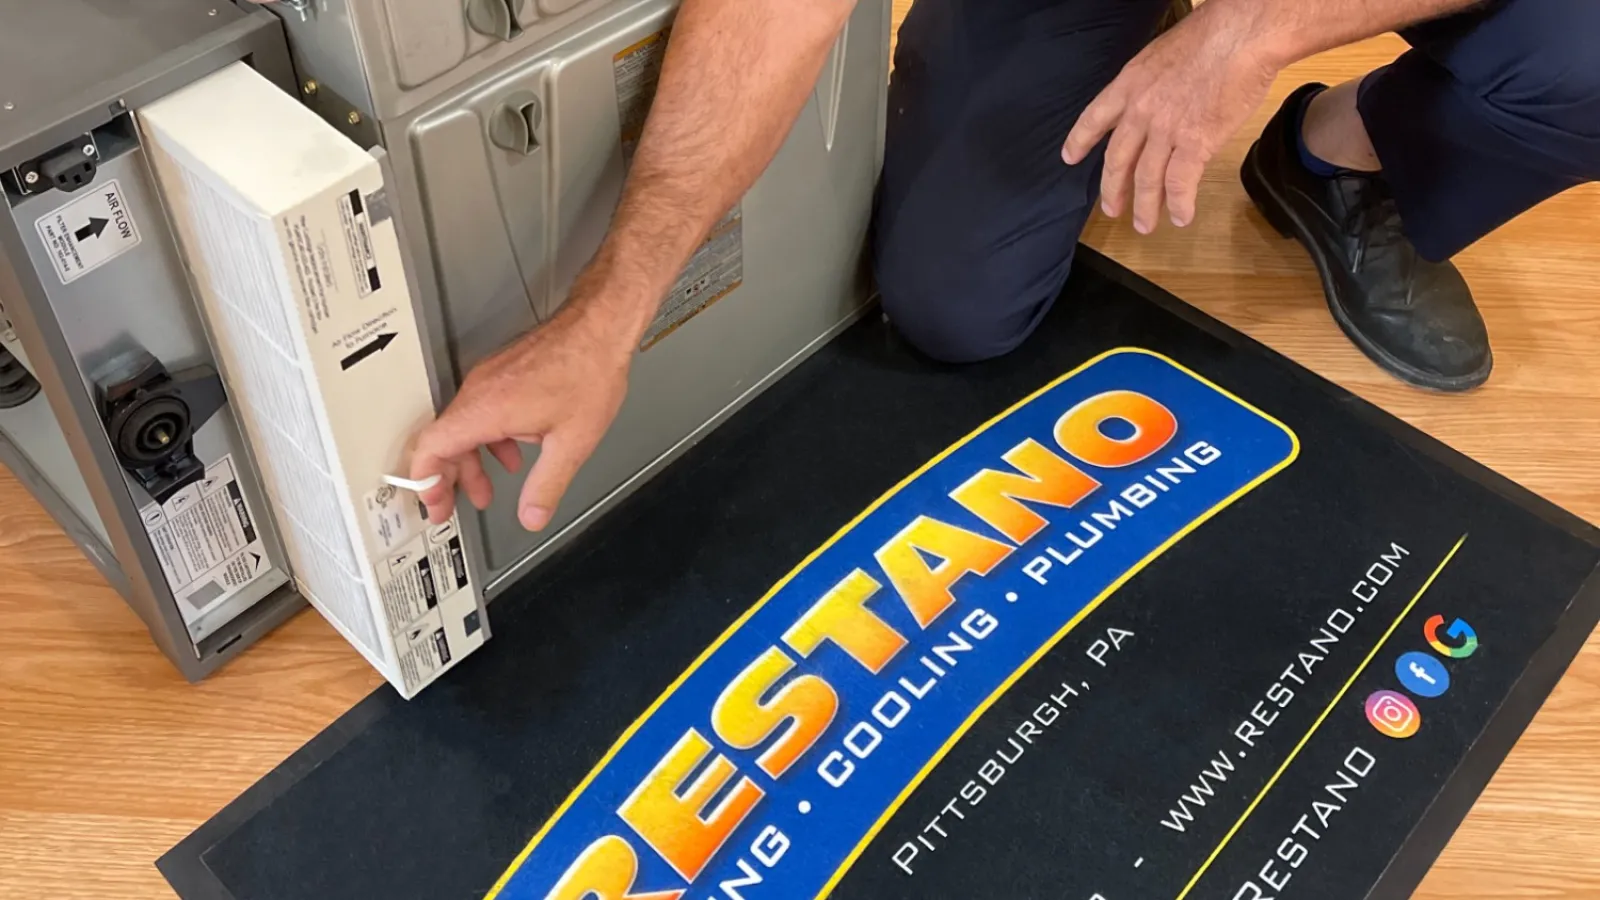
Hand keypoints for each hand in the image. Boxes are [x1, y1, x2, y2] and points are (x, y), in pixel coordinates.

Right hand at [409, 299, 634, 531]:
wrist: (600, 327)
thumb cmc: (588, 371)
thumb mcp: (571, 443)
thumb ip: (546, 486)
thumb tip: (532, 516)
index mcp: (485, 409)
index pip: (431, 448)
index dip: (426, 482)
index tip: (433, 504)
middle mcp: (479, 390)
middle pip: (443, 440)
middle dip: (448, 479)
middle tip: (453, 504)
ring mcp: (488, 378)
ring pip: (463, 426)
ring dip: (472, 460)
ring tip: (486, 488)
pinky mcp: (502, 372)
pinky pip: (480, 410)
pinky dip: (489, 438)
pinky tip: (513, 451)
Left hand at [1063, 3, 1279, 232]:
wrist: (1240, 35)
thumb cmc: (1212, 35)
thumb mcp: (1163, 54)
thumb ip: (1153, 82)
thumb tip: (1158, 97)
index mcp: (1130, 84)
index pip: (1095, 118)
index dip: (1080, 140)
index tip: (1070, 157)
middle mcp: (1140, 111)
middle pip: (1117, 159)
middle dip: (1113, 189)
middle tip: (1113, 209)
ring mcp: (1165, 129)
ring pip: (1146, 179)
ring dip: (1145, 207)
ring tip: (1144, 225)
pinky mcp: (1195, 143)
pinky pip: (1180, 183)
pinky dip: (1179, 204)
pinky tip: (1181, 217)